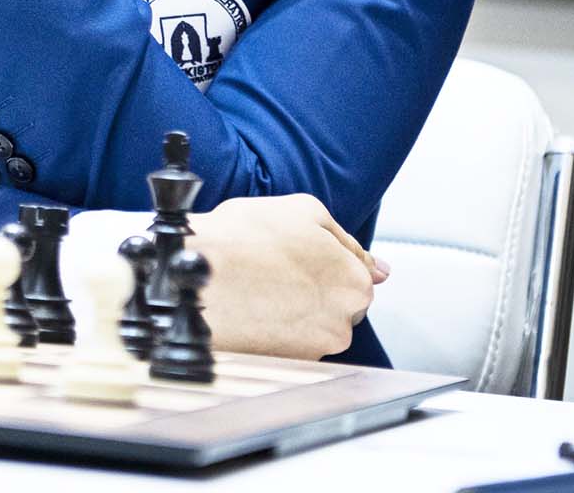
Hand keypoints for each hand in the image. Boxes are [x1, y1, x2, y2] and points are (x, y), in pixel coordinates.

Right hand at [189, 194, 382, 359]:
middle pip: (336, 305)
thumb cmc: (243, 237)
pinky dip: (273, 331)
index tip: (297, 260)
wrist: (193, 277)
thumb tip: (381, 268)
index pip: (356, 276)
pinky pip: (288, 346)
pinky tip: (249, 310)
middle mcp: (343, 320)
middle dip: (312, 291)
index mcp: (354, 280)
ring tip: (256, 288)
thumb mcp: (303, 210)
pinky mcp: (285, 364)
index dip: (322, 263)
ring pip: (312, 327)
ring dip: (291, 312)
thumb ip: (347, 240)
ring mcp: (314, 347)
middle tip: (274, 271)